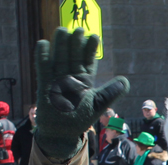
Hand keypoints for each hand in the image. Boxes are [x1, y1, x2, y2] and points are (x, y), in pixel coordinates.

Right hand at [35, 27, 129, 158]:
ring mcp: (57, 80)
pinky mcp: (44, 84)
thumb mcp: (98, 104)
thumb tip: (125, 80)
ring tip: (63, 30)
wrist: (62, 132)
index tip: (94, 37)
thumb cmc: (81, 118)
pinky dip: (42, 57)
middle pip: (73, 56)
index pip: (88, 62)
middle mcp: (70, 77)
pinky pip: (43, 68)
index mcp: (84, 81)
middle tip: (79, 29)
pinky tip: (44, 44)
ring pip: (59, 59)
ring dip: (60, 45)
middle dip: (75, 43)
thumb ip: (111, 92)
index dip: (90, 50)